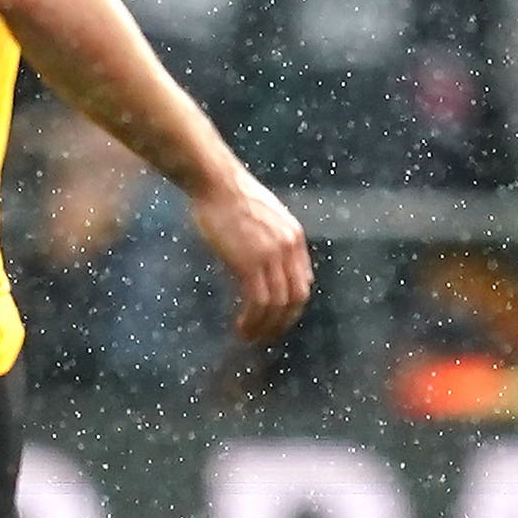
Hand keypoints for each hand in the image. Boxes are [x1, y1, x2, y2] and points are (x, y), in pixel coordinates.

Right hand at [192, 167, 312, 341]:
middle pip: (296, 298)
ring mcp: (271, 255)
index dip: (290, 307)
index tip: (275, 319)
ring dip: (264, 327)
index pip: (302, 283)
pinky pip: (258, 302)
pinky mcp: (249, 263)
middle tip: (265, 336)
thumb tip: (267, 262)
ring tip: (249, 336)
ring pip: (277, 305)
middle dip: (282, 323)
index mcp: (295, 237)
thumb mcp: (263, 217)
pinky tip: (241, 327)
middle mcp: (288, 247)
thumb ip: (271, 239)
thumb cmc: (230, 196)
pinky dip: (252, 320)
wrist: (215, 181)